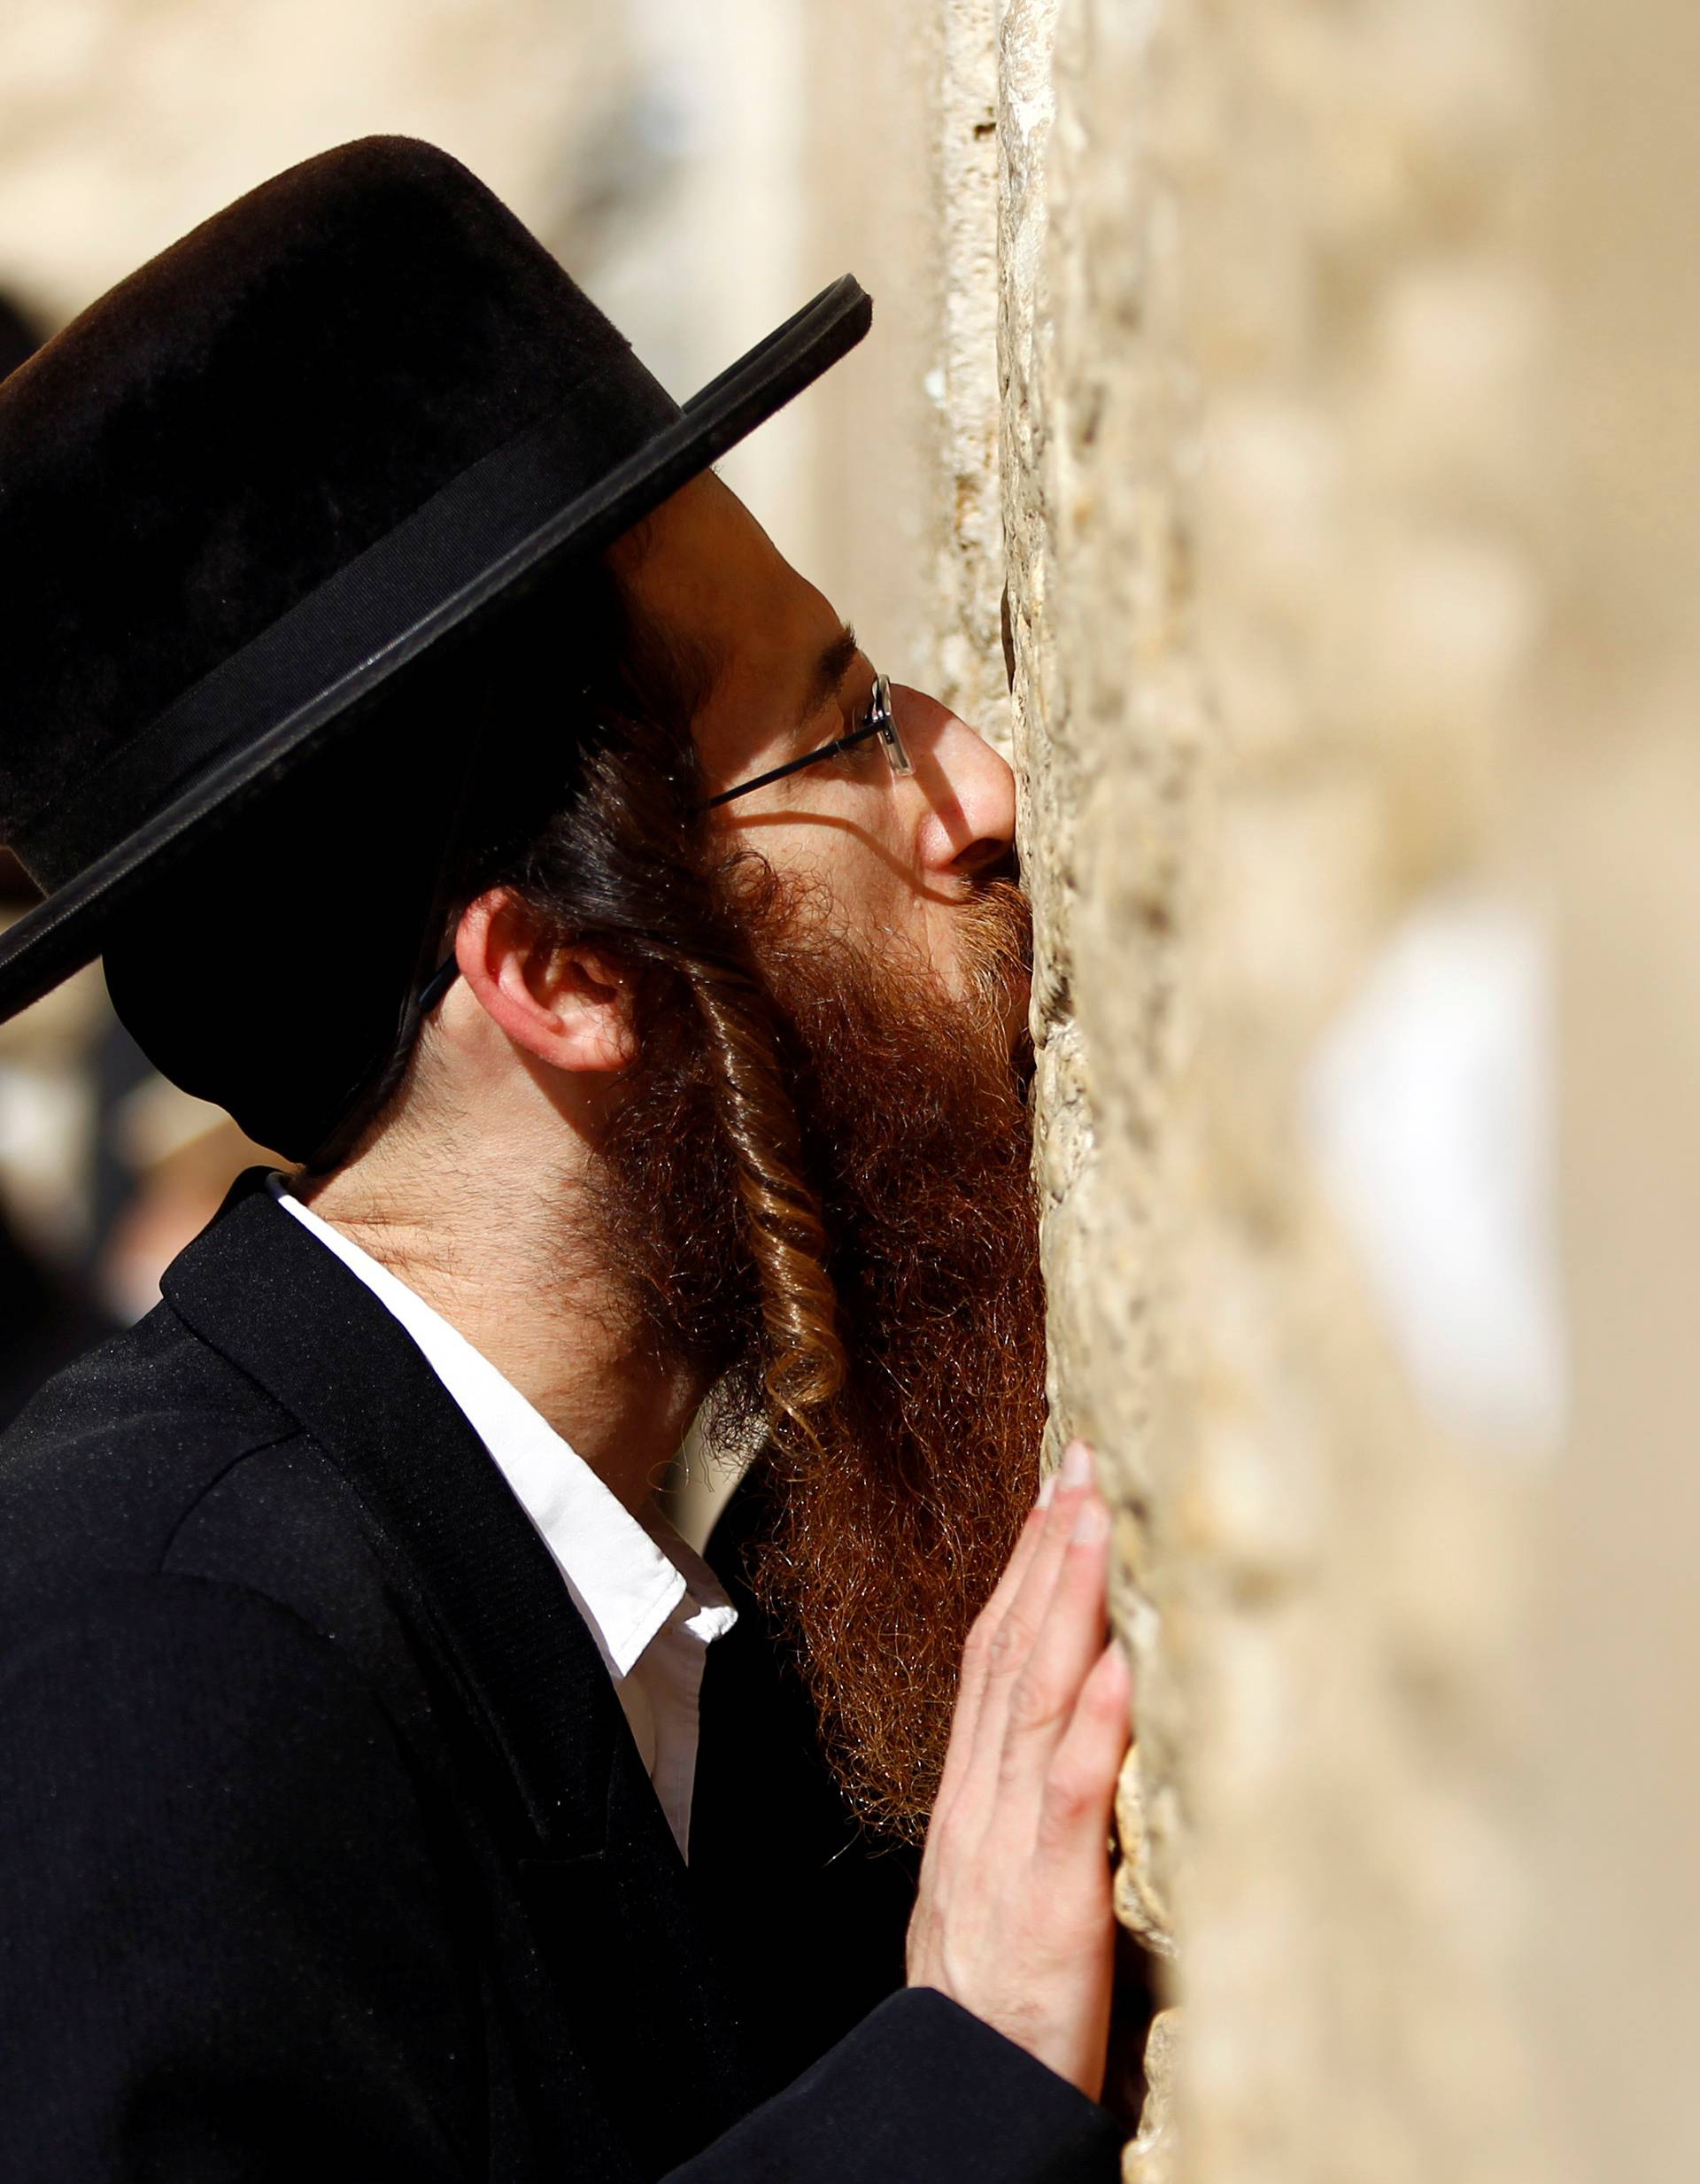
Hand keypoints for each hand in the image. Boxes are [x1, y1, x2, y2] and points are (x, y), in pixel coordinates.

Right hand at [906, 1440, 1131, 2100]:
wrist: (955, 2096)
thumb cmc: (994, 1998)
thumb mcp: (1001, 1880)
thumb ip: (1033, 1805)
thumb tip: (1086, 1725)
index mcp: (975, 1798)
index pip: (996, 1660)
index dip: (1025, 1573)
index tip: (1056, 1495)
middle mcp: (982, 1803)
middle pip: (1011, 1655)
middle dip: (1045, 1553)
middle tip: (1080, 1464)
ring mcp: (1008, 1846)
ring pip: (1033, 1700)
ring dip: (1063, 1602)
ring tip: (1094, 1520)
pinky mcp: (1049, 1902)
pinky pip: (1066, 1800)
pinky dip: (1092, 1727)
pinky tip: (1122, 1665)